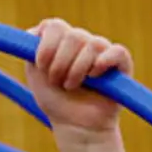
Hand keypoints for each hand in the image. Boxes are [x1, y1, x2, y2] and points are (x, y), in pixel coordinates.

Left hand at [25, 18, 131, 137]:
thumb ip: (31, 51)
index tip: (41, 65)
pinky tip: (95, 76)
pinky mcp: (121, 63)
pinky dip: (104, 62)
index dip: (46, 45)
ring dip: (76, 70)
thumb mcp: (35, 75)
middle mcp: (82, 42)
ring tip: (72, 86)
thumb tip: (32, 32)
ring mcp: (102, 51)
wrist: (74, 125)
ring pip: (91, 45)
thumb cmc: (55, 101)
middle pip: (72, 35)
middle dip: (60, 63)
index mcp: (60, 42)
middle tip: (57, 81)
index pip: (53, 26)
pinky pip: (116, 51)